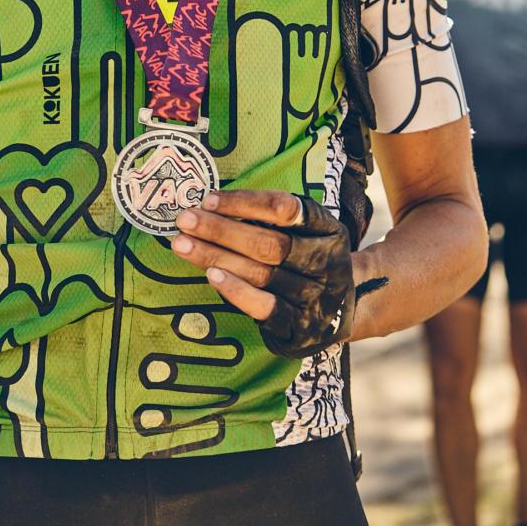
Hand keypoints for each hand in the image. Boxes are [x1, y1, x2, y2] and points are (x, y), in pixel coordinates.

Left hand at [171, 189, 354, 358]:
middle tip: (184, 220)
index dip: (244, 203)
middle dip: (220, 230)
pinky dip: (237, 291)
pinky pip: (265, 308)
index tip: (207, 199)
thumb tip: (210, 205)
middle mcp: (325, 262)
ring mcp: (314, 296)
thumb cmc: (308, 256)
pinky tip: (211, 275)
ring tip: (182, 244)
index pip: (284, 209)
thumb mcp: (306, 229)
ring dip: (216, 256)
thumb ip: (269, 218)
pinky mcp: (299, 326)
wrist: (344, 309)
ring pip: (261, 273)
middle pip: (268, 244)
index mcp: (327, 229)